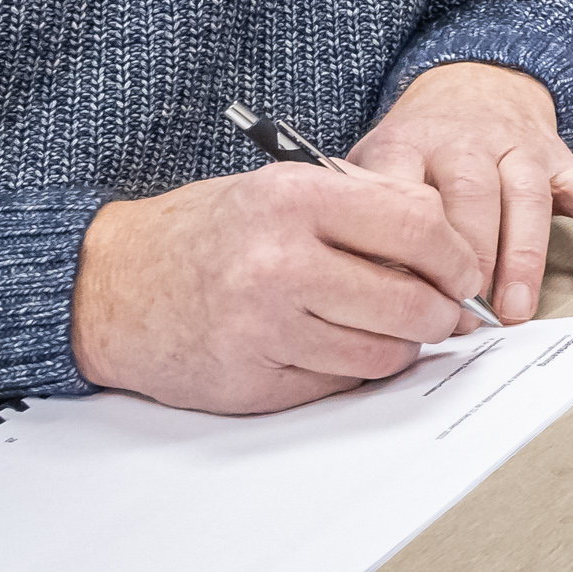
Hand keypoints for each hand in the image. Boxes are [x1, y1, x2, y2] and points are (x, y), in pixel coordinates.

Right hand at [70, 162, 486, 413]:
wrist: (109, 285)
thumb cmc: (205, 233)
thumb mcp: (279, 189)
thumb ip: (362, 207)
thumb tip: (447, 243)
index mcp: (294, 199)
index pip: (419, 228)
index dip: (457, 256)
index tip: (463, 271)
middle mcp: (279, 262)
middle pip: (410, 302)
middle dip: (442, 313)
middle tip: (446, 313)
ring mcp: (264, 327)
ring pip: (382, 352)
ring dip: (402, 346)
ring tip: (393, 329)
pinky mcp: (253, 381)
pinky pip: (339, 382)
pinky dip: (353, 368)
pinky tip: (336, 345)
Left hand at [345, 61, 572, 322]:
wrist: (472, 84)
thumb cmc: (417, 146)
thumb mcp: (370, 163)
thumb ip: (363, 213)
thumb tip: (362, 287)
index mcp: (408, 142)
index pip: (405, 190)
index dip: (408, 248)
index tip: (408, 295)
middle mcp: (467, 141)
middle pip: (472, 193)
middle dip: (470, 258)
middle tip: (463, 314)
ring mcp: (521, 149)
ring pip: (528, 196)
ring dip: (522, 256)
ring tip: (513, 311)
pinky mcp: (563, 160)